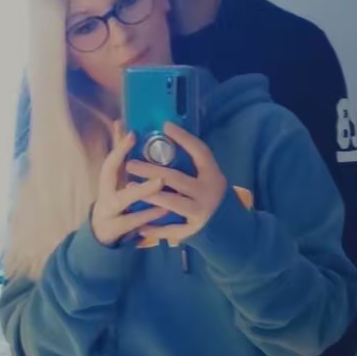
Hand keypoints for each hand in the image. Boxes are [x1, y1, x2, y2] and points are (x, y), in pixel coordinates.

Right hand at [91, 122, 167, 245]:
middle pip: (109, 173)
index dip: (120, 146)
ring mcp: (108, 210)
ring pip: (124, 199)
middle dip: (121, 158)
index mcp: (106, 177)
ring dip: (142, 191)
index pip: (111, 157)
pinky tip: (164, 210)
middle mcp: (104, 191)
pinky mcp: (116, 229)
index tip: (133, 132)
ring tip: (160, 182)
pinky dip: (148, 216)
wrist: (101, 232)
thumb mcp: (115, 176)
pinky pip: (133, 222)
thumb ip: (119, 152)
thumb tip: (120, 122)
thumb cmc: (114, 195)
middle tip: (142, 147)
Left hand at [127, 122, 227, 244]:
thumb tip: (167, 131)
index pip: (200, 152)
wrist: (226, 224)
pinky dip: (154, 228)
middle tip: (130, 164)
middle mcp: (208, 192)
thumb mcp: (207, 174)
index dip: (184, 138)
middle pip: (177, 178)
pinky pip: (170, 229)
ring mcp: (201, 212)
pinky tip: (138, 225)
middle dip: (151, 171)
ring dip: (150, 195)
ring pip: (172, 203)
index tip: (166, 125)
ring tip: (129, 187)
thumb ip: (190, 160)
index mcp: (212, 174)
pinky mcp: (193, 230)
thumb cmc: (208, 191)